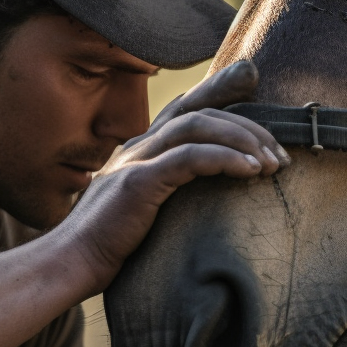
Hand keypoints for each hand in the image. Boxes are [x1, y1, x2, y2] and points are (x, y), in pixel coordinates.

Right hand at [51, 60, 287, 292]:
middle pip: (200, 111)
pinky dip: (225, 159)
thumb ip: (167, 194)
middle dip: (247, 125)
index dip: (220, 89)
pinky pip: (190, 158)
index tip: (254, 80)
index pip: (185, 107)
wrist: (67, 266)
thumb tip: (205, 199)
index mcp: (139, 149)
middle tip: (280, 151)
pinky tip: (250, 171)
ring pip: (198, 125)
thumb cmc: (108, 247)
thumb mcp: (143, 211)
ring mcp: (135, 160)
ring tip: (272, 163)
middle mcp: (137, 146)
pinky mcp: (138, 183)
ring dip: (242, 140)